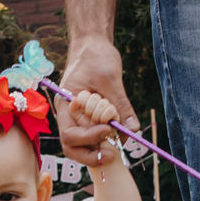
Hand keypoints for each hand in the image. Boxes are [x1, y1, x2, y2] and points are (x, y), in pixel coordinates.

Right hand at [58, 35, 136, 164]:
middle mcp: (69, 115)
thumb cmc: (97, 57)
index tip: (109, 129)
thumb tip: (133, 129)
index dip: (89, 137)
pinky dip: (106, 140)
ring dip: (98, 150)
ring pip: (82, 146)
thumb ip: (120, 104)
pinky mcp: (90, 119)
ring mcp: (78, 118)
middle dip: (91, 154)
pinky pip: (94, 136)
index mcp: (66, 104)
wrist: (93, 45)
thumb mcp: (110, 78)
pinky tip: (120, 136)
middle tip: (113, 155)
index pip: (70, 133)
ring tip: (117, 148)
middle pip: (72, 146)